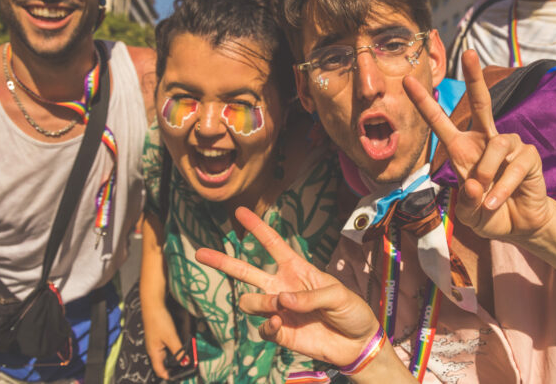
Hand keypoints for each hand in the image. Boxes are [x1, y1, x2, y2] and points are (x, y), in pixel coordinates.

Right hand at [141, 301, 185, 378]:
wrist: (153, 304)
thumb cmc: (159, 321)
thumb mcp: (171, 337)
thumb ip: (178, 350)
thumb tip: (184, 362)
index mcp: (154, 352)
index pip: (159, 370)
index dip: (168, 375)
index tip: (178, 377)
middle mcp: (153, 348)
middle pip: (163, 362)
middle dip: (173, 366)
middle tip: (186, 366)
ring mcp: (156, 341)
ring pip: (165, 353)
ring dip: (174, 356)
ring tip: (185, 356)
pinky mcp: (159, 334)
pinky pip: (166, 345)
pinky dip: (173, 348)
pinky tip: (180, 345)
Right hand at [195, 207, 380, 367]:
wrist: (356, 344)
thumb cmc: (351, 311)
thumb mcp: (338, 295)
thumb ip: (310, 296)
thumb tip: (281, 299)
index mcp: (298, 270)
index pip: (272, 245)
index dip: (257, 228)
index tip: (240, 212)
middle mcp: (283, 287)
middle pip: (245, 271)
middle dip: (222, 262)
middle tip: (199, 253)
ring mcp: (279, 311)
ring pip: (249, 302)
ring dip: (261, 303)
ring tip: (279, 307)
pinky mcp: (280, 333)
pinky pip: (261, 327)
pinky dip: (266, 325)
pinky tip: (278, 323)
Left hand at [402, 50, 551, 240]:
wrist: (519, 225)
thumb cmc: (489, 213)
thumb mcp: (470, 214)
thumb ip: (468, 202)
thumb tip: (474, 184)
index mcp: (462, 149)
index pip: (440, 121)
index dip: (424, 102)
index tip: (408, 81)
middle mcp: (485, 140)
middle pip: (481, 103)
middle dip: (475, 78)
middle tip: (469, 53)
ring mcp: (509, 146)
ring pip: (496, 145)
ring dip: (488, 172)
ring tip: (487, 198)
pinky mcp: (528, 156)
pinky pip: (514, 166)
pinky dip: (503, 188)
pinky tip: (496, 202)